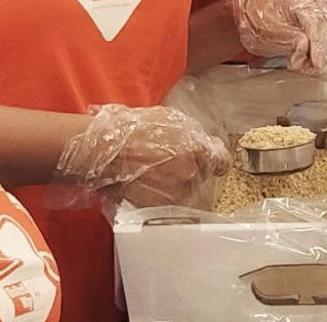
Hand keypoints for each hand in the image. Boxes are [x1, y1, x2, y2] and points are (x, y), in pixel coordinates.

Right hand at [52, 104, 230, 209]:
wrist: (104, 152)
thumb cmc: (130, 131)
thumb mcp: (167, 120)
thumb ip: (190, 133)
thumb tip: (202, 141)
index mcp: (196, 148)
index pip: (222, 162)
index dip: (215, 163)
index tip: (213, 165)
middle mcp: (191, 172)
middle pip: (200, 176)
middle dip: (187, 171)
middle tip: (164, 165)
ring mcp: (175, 192)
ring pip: (184, 191)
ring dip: (173, 186)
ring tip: (151, 176)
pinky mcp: (159, 207)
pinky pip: (168, 205)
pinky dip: (160, 199)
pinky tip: (145, 187)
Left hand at [234, 0, 326, 75]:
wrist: (252, 5)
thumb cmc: (256, 16)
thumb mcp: (265, 31)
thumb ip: (289, 40)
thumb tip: (305, 50)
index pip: (315, 22)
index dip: (319, 46)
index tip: (319, 64)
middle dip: (322, 50)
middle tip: (312, 68)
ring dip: (326, 47)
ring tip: (310, 62)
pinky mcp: (323, 7)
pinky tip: (316, 51)